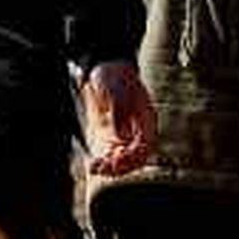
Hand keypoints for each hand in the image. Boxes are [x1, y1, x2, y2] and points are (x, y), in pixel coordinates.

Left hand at [82, 60, 156, 177]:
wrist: (101, 69)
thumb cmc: (113, 76)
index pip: (145, 146)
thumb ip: (119, 112)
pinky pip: (109, 156)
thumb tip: (120, 135)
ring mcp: (123, 136)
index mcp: (146, 120)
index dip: (134, 156)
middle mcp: (137, 132)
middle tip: (105, 168)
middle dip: (121, 166)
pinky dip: (103, 163)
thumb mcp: (116, 90)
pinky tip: (93, 165)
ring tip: (95, 168)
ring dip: (111, 168)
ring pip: (121, 161)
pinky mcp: (109, 138)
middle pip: (134, 158)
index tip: (120, 159)